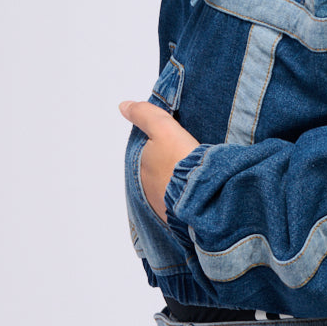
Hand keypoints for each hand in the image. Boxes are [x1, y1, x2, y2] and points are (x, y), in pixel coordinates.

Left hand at [120, 100, 199, 219]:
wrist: (203, 195)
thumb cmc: (181, 160)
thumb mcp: (163, 128)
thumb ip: (144, 114)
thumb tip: (124, 106)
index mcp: (139, 168)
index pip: (146, 153)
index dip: (161, 144)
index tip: (176, 140)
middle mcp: (145, 191)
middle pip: (157, 171)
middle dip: (168, 165)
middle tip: (188, 155)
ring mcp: (161, 207)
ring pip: (169, 188)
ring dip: (178, 182)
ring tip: (196, 173)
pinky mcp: (178, 219)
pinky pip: (181, 204)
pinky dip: (187, 196)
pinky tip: (199, 189)